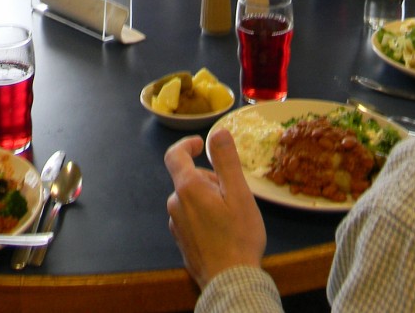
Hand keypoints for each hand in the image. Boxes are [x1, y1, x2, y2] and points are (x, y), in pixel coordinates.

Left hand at [164, 130, 265, 289]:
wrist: (230, 281)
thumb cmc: (238, 236)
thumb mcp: (239, 194)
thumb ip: (226, 161)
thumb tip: (217, 132)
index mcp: (187, 188)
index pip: (175, 155)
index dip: (187, 144)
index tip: (201, 144)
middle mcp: (176, 204)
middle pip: (189, 179)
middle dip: (210, 178)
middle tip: (234, 193)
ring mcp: (176, 224)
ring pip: (191, 199)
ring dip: (208, 198)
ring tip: (232, 215)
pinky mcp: (181, 241)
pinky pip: (191, 218)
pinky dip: (204, 216)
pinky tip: (223, 231)